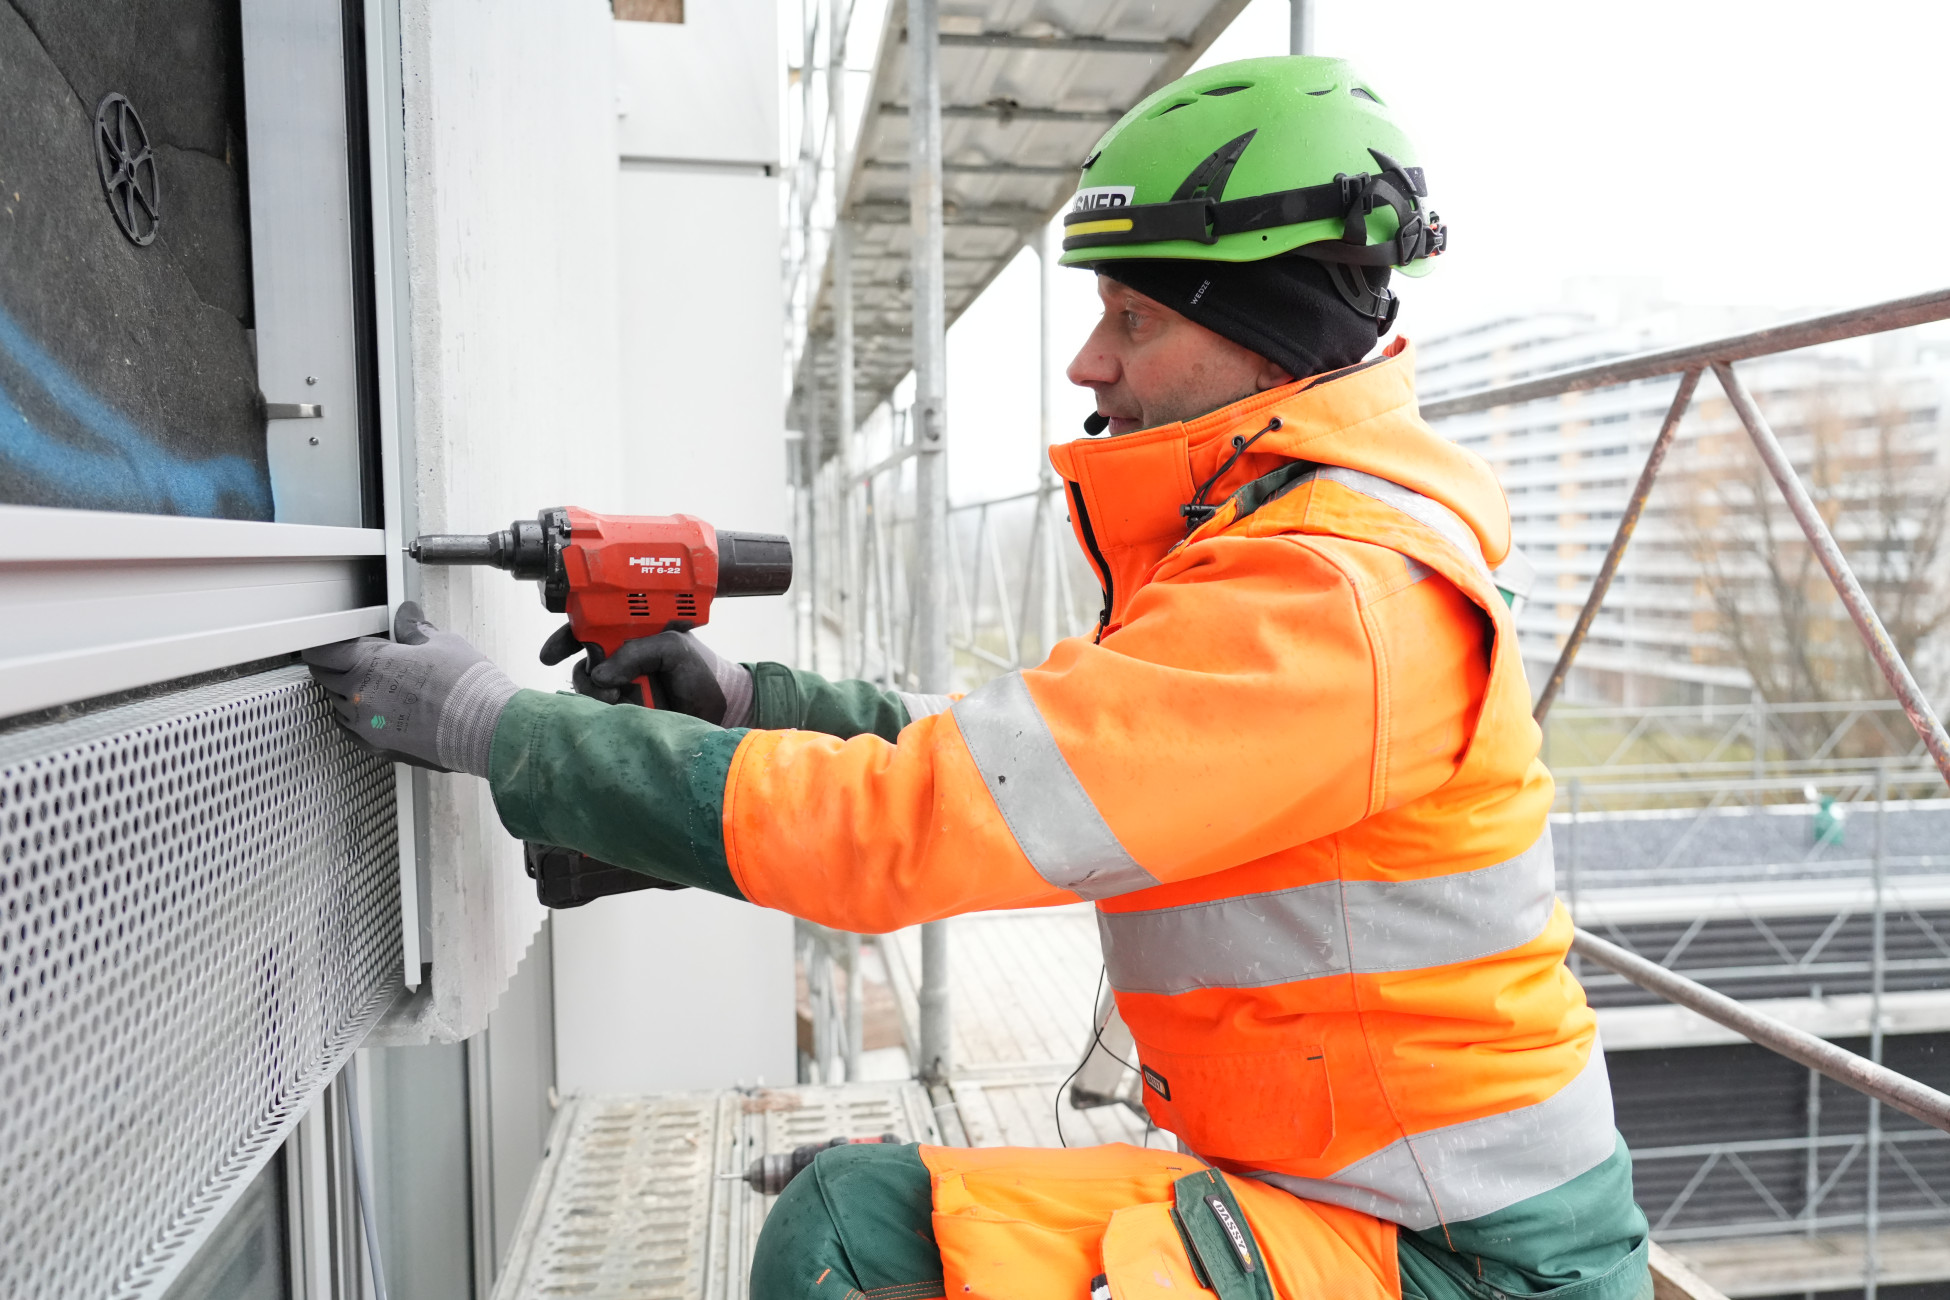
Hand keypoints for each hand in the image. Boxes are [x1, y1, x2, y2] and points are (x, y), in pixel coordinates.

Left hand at [305, 602, 518, 774]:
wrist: (485, 728)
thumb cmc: (466, 687)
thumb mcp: (441, 643)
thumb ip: (415, 632)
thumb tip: (408, 620)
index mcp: (368, 665)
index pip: (324, 652)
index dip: (321, 644)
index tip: (325, 642)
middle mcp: (359, 696)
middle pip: (324, 677)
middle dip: (331, 665)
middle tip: (343, 658)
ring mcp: (366, 724)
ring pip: (337, 704)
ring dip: (344, 692)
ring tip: (365, 683)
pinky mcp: (380, 746)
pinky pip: (351, 730)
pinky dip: (354, 718)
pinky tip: (369, 711)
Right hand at [539, 625, 752, 725]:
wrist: (722, 711)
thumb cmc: (703, 673)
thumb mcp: (675, 649)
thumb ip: (638, 652)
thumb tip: (601, 674)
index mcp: (634, 635)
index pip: (593, 626)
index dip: (569, 636)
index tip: (553, 653)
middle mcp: (624, 658)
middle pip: (582, 660)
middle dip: (582, 672)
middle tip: (597, 683)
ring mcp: (623, 686)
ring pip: (588, 688)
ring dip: (596, 693)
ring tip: (619, 697)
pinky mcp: (626, 711)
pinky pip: (600, 711)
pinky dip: (605, 711)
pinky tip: (622, 709)